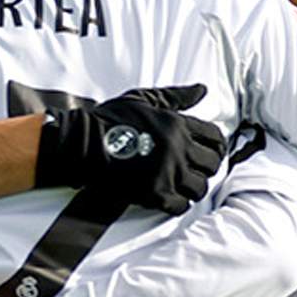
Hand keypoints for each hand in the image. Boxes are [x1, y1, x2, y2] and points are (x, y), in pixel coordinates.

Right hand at [36, 84, 225, 213]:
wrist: (81, 143)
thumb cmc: (108, 120)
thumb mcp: (143, 99)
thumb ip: (176, 96)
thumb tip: (202, 90)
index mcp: (177, 124)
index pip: (215, 138)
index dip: (215, 147)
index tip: (207, 152)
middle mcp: (177, 148)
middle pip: (212, 164)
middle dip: (205, 168)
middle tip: (193, 170)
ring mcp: (167, 172)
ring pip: (200, 187)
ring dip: (192, 188)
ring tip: (180, 185)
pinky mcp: (154, 193)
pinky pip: (181, 206)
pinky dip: (177, 204)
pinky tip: (167, 198)